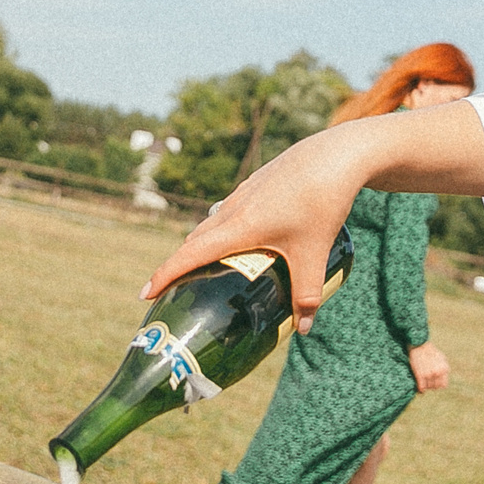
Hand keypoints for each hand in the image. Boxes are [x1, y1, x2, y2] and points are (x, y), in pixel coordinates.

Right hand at [142, 129, 369, 332]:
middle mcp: (234, 208)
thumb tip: (304, 328)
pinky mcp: (258, 183)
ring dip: (202, 245)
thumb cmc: (323, 201)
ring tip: (206, 268)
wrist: (337, 154)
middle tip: (173, 289)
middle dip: (180, 265)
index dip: (165, 274)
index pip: (189, 254)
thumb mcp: (314, 253)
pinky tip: (243, 239)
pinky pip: (230, 212)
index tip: (145, 293)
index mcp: (239, 226)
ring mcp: (245, 192)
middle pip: (196, 239)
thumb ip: (307, 293)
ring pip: (213, 223)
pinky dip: (224, 230)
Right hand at [408, 342, 451, 392]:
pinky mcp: (420, 375)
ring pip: (428, 387)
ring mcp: (429, 375)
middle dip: (431, 385)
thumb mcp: (442, 358)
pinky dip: (420, 389)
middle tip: (427, 382)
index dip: (439, 385)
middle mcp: (438, 373)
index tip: (434, 382)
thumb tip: (444, 376)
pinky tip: (419, 388)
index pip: (443, 385)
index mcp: (444, 369)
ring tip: (423, 382)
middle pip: (435, 387)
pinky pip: (421, 387)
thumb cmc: (430, 350)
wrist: (419, 344)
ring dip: (425, 386)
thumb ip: (444, 368)